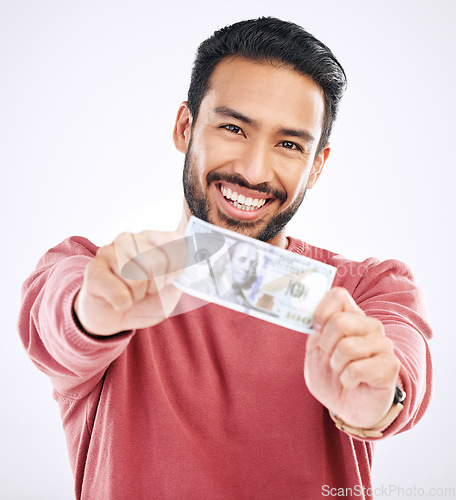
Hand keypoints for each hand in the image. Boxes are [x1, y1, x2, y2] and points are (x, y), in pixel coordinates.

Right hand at [74, 231, 186, 335]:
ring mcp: (109, 251)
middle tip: (144, 290)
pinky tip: (117, 301)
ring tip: (130, 294)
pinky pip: (120, 294)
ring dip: (138, 296)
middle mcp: (129, 238)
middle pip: (157, 262)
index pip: (176, 243)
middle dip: (155, 286)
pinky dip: (123, 304)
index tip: (167, 279)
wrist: (112, 317)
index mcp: (151, 238)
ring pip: (137, 279)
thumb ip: (183, 273)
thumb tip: (200, 254)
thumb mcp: (170, 289)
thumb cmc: (143, 300)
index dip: (175, 269)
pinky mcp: (93, 269)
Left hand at [304, 287, 400, 428]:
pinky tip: (352, 383)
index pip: (338, 295)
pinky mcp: (389, 366)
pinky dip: (346, 380)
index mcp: (351, 316)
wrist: (347, 407)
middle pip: (340, 321)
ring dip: (336, 365)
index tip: (316, 329)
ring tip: (342, 371)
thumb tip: (308, 313)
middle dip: (326, 345)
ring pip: (347, 347)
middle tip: (330, 357)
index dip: (321, 311)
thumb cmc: (331, 376)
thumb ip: (313, 330)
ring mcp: (383, 345)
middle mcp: (370, 326)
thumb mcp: (314, 351)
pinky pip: (357, 369)